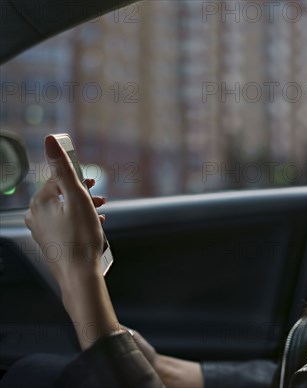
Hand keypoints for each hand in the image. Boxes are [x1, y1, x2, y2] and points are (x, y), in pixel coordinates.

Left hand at [25, 136, 105, 285]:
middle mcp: (35, 215)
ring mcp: (41, 231)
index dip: (79, 179)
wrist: (79, 274)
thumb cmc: (81, 238)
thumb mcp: (78, 198)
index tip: (93, 184)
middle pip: (61, 194)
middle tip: (99, 199)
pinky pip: (63, 224)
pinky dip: (78, 221)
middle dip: (82, 195)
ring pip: (63, 210)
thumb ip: (64, 168)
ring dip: (82, 208)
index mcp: (39, 202)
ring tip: (99, 213)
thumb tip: (50, 141)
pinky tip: (92, 225)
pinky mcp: (49, 242)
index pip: (58, 179)